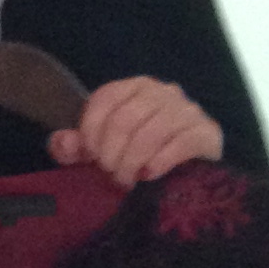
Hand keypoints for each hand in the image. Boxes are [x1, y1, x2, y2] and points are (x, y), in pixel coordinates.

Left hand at [51, 77, 222, 187]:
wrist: (192, 166)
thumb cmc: (139, 154)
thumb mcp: (101, 150)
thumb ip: (74, 146)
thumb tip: (62, 142)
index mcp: (134, 87)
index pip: (105, 98)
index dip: (91, 131)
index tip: (90, 156)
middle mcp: (162, 91)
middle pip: (125, 119)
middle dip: (110, 153)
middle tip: (109, 174)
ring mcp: (187, 109)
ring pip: (149, 134)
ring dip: (131, 162)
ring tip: (126, 180)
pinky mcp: (206, 131)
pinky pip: (178, 145)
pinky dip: (157, 164)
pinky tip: (148, 175)